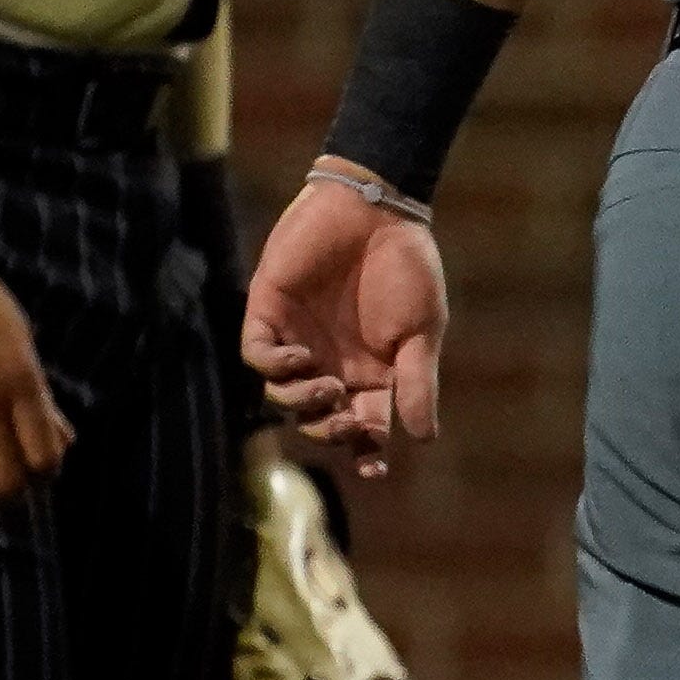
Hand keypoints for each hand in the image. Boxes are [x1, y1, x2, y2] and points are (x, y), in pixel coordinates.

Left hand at [243, 163, 449, 476]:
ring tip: (329, 386)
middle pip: (320, 419)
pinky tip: (302, 356)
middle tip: (350, 423)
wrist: (375, 210)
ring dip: (303, 403)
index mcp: (372, 373)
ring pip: (283, 395)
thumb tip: (422, 438)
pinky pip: (257, 355)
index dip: (367, 453)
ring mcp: (297, 340)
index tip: (374, 469)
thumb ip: (417, 381)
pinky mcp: (268, 312)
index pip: (365, 426)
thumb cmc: (407, 266)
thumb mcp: (422, 330)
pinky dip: (274, 365)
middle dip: (332, 432)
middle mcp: (332, 363)